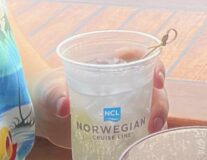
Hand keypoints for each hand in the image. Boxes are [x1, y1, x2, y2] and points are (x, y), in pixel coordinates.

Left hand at [30, 60, 168, 148]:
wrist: (46, 116)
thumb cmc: (50, 92)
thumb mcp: (51, 90)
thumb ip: (56, 95)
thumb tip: (63, 106)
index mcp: (110, 65)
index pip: (142, 58)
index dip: (155, 65)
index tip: (157, 80)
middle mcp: (123, 84)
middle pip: (153, 88)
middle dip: (160, 103)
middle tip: (152, 122)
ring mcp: (124, 106)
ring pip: (152, 109)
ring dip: (158, 121)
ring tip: (148, 135)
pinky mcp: (120, 127)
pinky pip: (140, 130)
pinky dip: (145, 138)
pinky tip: (141, 147)